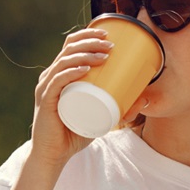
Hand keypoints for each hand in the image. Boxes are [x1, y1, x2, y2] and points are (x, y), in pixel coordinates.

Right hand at [28, 28, 111, 171]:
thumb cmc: (73, 134)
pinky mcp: (46, 101)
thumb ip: (119, 109)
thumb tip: (143, 99)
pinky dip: (72, 71)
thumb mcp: (100, 118)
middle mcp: (50, 77)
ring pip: (65, 61)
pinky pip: (58, 80)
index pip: (70, 46)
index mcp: (59, 75)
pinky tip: (85, 68)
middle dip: (91, 41)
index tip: (108, 34)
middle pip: (69, 48)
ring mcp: (46, 87)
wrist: (53, 155)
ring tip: (104, 55)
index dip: (87, 35)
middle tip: (111, 45)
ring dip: (86, 53)